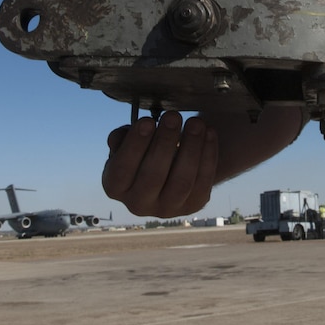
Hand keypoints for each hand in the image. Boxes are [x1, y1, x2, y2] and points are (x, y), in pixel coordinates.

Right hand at [102, 111, 217, 217]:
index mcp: (115, 187)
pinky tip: (209, 133)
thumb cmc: (143, 150)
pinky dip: (208, 156)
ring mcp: (167, 209)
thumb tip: (119, 137)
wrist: (169, 167)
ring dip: (190, 148)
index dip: (134, 145)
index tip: (148, 120)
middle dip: (165, 143)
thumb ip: (121, 138)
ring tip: (196, 123)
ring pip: (182, 182)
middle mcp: (138, 204)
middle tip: (173, 116)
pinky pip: (203, 182)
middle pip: (153, 176)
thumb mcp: (127, 143)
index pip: (122, 170)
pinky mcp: (192, 205)